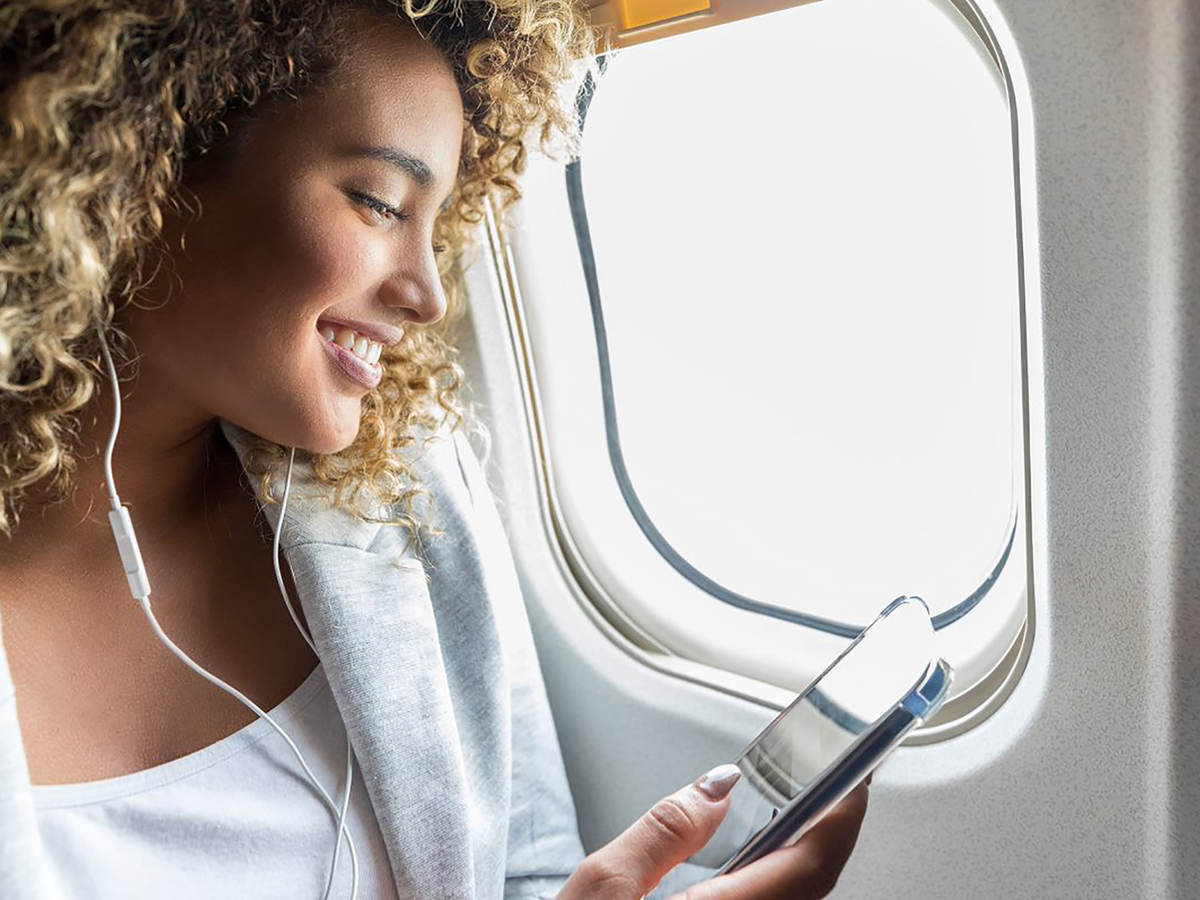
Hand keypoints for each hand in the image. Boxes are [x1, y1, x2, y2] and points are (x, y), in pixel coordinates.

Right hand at [557, 765, 869, 899]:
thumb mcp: (601, 887)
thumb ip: (666, 831)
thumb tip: (717, 787)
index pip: (812, 868)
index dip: (840, 818)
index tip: (850, 778)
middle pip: (808, 888)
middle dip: (821, 833)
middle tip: (820, 786)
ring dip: (798, 861)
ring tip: (789, 817)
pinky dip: (771, 884)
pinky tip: (752, 864)